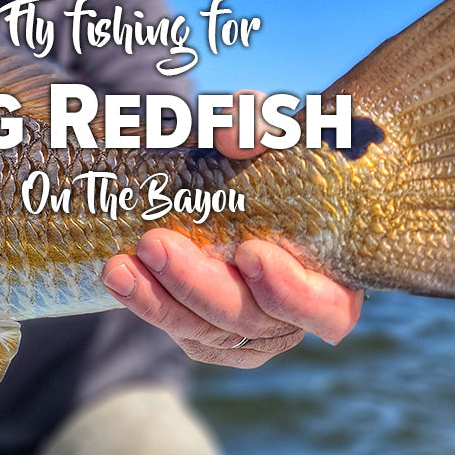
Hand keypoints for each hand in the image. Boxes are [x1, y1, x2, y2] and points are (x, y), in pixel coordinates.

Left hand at [102, 90, 363, 367]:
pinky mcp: (207, 329)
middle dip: (200, 285)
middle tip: (156, 244)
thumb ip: (255, 121)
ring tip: (119, 267)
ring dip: (159, 301)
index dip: (291, 291)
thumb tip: (233, 137)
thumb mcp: (260, 122)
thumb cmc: (260, 148)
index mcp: (334, 274)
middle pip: (251, 320)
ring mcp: (248, 328)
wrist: (223, 171)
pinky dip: (147, 304)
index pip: (326, 307)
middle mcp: (294, 314)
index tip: (250, 253)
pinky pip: (178, 328)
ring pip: (206, 332)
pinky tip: (121, 277)